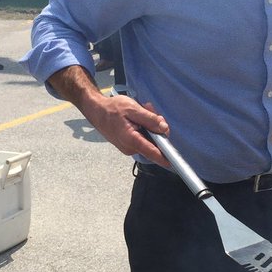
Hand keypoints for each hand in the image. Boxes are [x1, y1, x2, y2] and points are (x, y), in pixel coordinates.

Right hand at [47, 66, 170, 165]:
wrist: (96, 110)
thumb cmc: (112, 108)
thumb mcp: (133, 109)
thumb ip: (150, 119)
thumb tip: (164, 129)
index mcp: (131, 140)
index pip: (152, 152)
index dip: (165, 157)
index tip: (175, 163)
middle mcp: (130, 147)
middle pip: (153, 142)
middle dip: (156, 126)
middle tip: (150, 110)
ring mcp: (129, 147)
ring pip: (149, 138)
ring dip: (149, 124)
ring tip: (142, 110)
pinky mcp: (128, 144)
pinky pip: (142, 137)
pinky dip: (143, 127)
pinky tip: (138, 115)